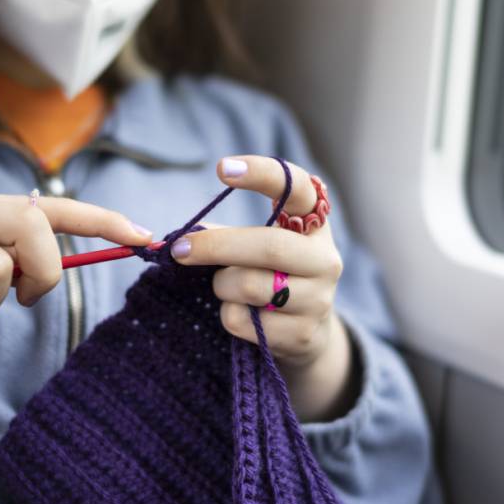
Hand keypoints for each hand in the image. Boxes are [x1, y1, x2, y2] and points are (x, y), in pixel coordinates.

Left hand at [170, 156, 356, 421]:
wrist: (307, 333)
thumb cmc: (270, 276)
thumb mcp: (258, 246)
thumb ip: (227, 236)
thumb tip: (183, 239)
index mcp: (315, 224)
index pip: (297, 187)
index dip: (262, 174)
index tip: (222, 168)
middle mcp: (325, 259)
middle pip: (267, 246)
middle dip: (215, 247)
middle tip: (178, 249)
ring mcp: (319, 299)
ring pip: (250, 286)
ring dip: (221, 285)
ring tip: (224, 287)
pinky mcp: (303, 335)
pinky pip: (244, 321)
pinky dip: (228, 315)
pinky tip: (241, 313)